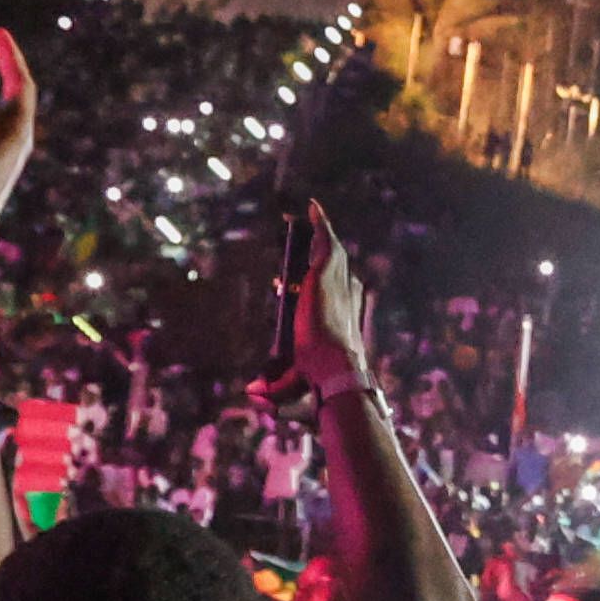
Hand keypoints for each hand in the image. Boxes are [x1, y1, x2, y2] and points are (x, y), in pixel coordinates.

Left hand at [262, 206, 378, 404]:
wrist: (334, 372)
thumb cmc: (322, 383)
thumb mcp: (292, 386)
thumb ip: (274, 390)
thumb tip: (252, 392)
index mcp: (343, 323)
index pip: (331, 300)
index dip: (310, 293)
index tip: (284, 290)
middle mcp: (347, 299)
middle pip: (334, 273)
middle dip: (317, 262)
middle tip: (294, 256)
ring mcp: (338, 284)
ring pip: (331, 254)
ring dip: (321, 237)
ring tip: (308, 219)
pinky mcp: (325, 272)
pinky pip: (325, 240)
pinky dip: (321, 224)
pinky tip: (312, 208)